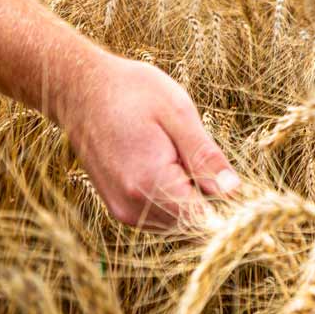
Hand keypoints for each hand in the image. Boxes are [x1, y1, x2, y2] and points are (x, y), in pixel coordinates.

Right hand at [56, 54, 239, 229]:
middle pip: (191, 224)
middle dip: (209, 198)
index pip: (203, 220)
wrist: (81, 90)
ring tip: (183, 154)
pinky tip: (171, 164)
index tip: (231, 176)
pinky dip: (174, 197)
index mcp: (149, 183)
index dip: (227, 203)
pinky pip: (160, 215)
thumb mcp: (178, 113)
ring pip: (177, 222)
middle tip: (206, 155)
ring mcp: (123, 209)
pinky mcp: (120, 206)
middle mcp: (133, 206)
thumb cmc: (132, 93)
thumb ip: (205, 157)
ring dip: (192, 198)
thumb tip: (234, 191)